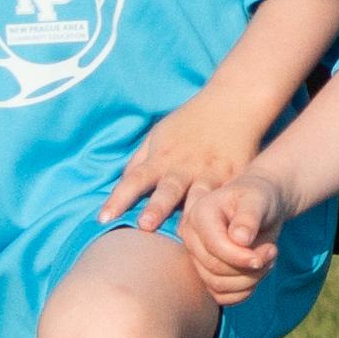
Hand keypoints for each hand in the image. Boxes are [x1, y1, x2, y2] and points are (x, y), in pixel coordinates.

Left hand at [104, 98, 252, 234]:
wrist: (233, 103)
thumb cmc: (190, 121)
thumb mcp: (159, 134)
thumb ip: (140, 160)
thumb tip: (122, 185)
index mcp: (162, 157)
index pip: (135, 179)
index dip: (118, 199)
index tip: (104, 218)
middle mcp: (184, 167)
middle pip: (167, 191)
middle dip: (156, 208)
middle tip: (145, 226)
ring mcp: (211, 173)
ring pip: (199, 198)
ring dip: (191, 217)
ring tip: (187, 235)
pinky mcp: (234, 178)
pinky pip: (226, 199)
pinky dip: (223, 215)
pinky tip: (221, 232)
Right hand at [184, 175, 282, 303]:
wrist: (260, 206)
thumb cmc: (259, 198)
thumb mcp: (259, 199)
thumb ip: (249, 216)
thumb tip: (239, 239)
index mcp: (199, 215)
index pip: (215, 248)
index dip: (242, 257)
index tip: (271, 251)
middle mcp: (191, 238)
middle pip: (216, 270)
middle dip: (250, 268)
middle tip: (273, 252)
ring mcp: (196, 258)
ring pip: (219, 286)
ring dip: (250, 280)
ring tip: (268, 259)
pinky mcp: (206, 274)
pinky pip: (223, 297)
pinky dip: (245, 291)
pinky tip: (258, 272)